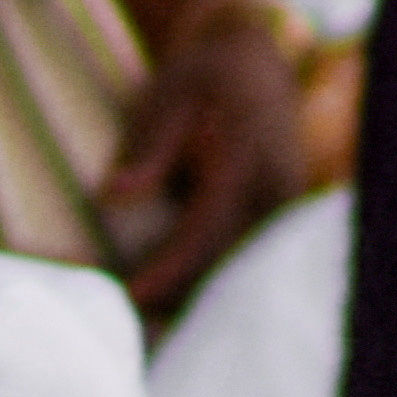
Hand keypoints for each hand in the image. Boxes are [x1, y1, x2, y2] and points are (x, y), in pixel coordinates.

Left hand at [97, 0, 310, 316]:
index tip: (132, 296)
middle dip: (179, 299)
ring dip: (196, 301)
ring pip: (241, 272)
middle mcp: (274, 190)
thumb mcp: (166, 97)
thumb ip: (146, 147)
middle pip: (227, 263)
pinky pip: (247, 264)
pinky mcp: (281, 224)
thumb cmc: (201, 80)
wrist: (254, 67)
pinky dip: (212, 287)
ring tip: (147, 329)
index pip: (205, 227)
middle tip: (128, 326)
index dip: (169, 268)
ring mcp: (284, 210)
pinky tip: (175, 310)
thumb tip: (112, 194)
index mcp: (244, 159)